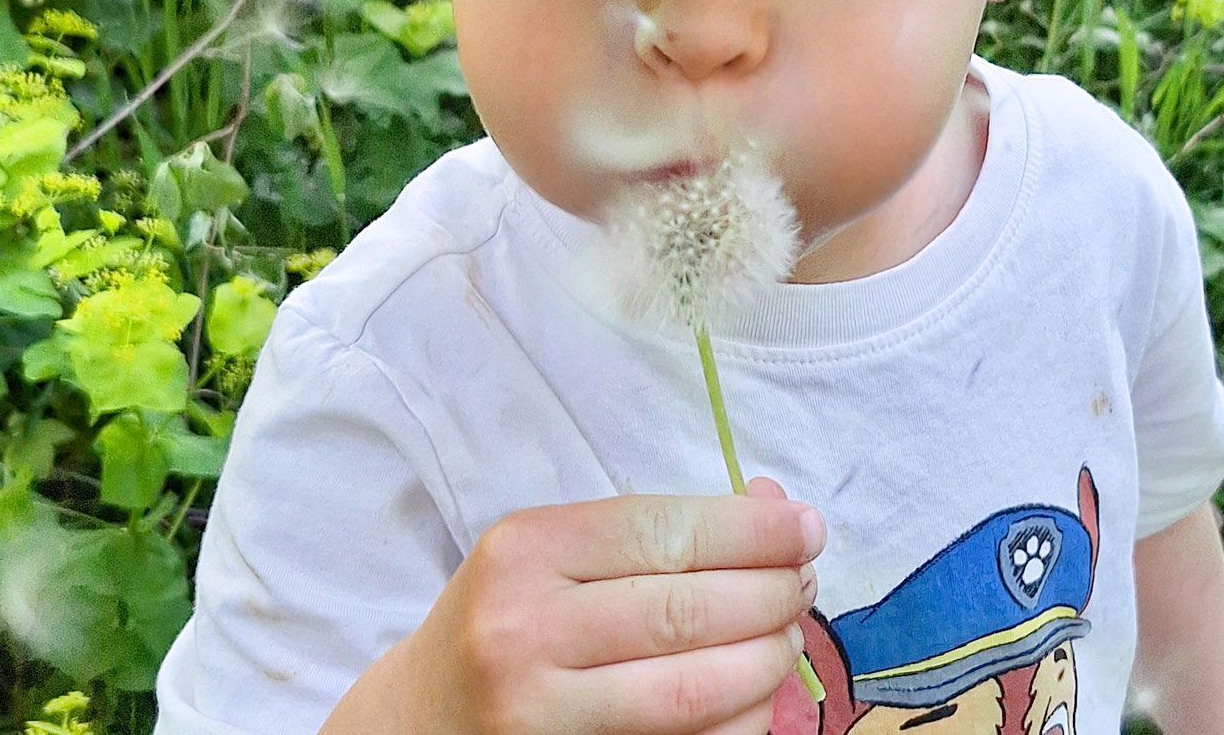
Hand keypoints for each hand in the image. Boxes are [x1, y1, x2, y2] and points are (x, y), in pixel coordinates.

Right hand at [392, 476, 823, 734]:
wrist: (415, 722)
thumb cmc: (504, 624)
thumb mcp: (555, 556)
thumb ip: (660, 530)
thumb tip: (779, 511)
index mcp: (525, 552)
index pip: (666, 531)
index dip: (755, 533)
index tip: (808, 531)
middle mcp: (524, 630)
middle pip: (689, 611)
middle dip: (773, 595)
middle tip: (802, 587)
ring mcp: (541, 713)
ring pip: (696, 689)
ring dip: (766, 662)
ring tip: (783, 639)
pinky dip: (740, 720)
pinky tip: (750, 696)